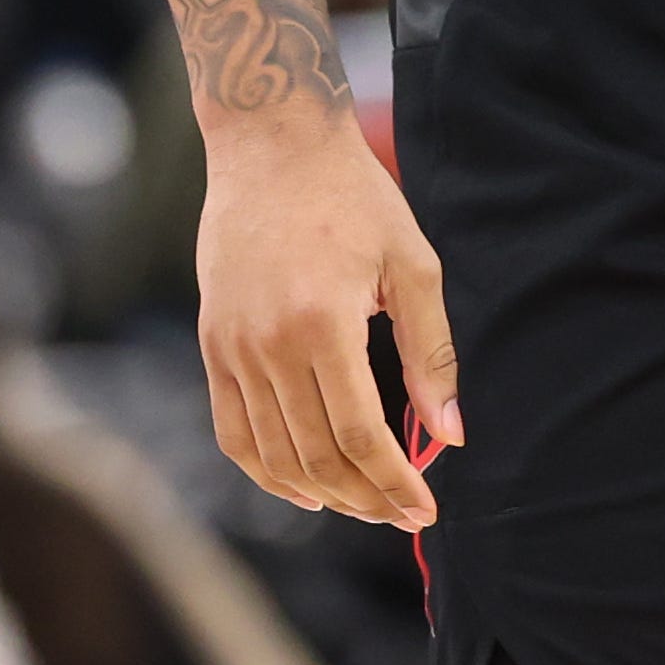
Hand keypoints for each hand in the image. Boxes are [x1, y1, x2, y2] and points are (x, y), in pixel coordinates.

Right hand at [197, 111, 458, 524]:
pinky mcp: (213, 345)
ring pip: (271, 453)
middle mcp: (267, 345)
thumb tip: (450, 434)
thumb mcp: (414, 267)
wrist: (273, 149)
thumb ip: (432, 354)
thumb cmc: (356, 200)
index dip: (393, 482)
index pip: (358, 435)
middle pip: (315, 454)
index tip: (424, 508)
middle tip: (403, 515)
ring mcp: (231, 348)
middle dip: (364, 497)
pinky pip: (232, 430)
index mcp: (322, 325)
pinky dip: (265, 470)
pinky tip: (304, 487)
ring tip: (364, 507)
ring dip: (320, 492)